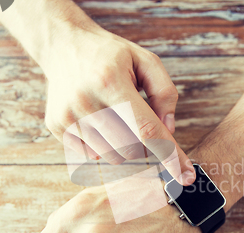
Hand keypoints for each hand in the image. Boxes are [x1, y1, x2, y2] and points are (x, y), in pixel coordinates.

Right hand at [42, 27, 194, 183]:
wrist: (63, 44)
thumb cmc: (111, 55)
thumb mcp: (145, 60)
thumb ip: (164, 93)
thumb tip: (169, 131)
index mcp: (111, 82)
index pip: (147, 130)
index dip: (170, 156)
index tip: (186, 177)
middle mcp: (85, 101)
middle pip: (131, 149)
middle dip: (146, 146)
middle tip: (143, 126)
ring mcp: (68, 117)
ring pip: (113, 157)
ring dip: (126, 147)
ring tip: (119, 119)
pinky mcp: (57, 127)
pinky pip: (92, 156)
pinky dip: (105, 146)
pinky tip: (101, 123)